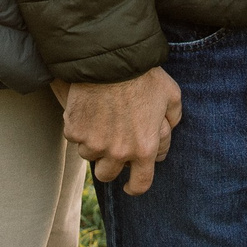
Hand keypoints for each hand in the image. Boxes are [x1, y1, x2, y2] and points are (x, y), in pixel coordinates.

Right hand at [62, 67, 181, 193]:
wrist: (110, 59)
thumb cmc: (144, 75)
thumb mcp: (171, 95)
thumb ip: (173, 119)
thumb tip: (167, 131)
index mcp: (144, 148)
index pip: (140, 184)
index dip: (134, 187)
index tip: (130, 185)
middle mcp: (118, 152)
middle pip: (107, 174)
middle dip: (109, 165)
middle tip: (111, 148)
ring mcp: (93, 143)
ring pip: (89, 155)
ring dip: (93, 145)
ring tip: (99, 122)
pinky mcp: (74, 130)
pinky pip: (74, 137)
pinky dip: (79, 128)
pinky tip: (86, 111)